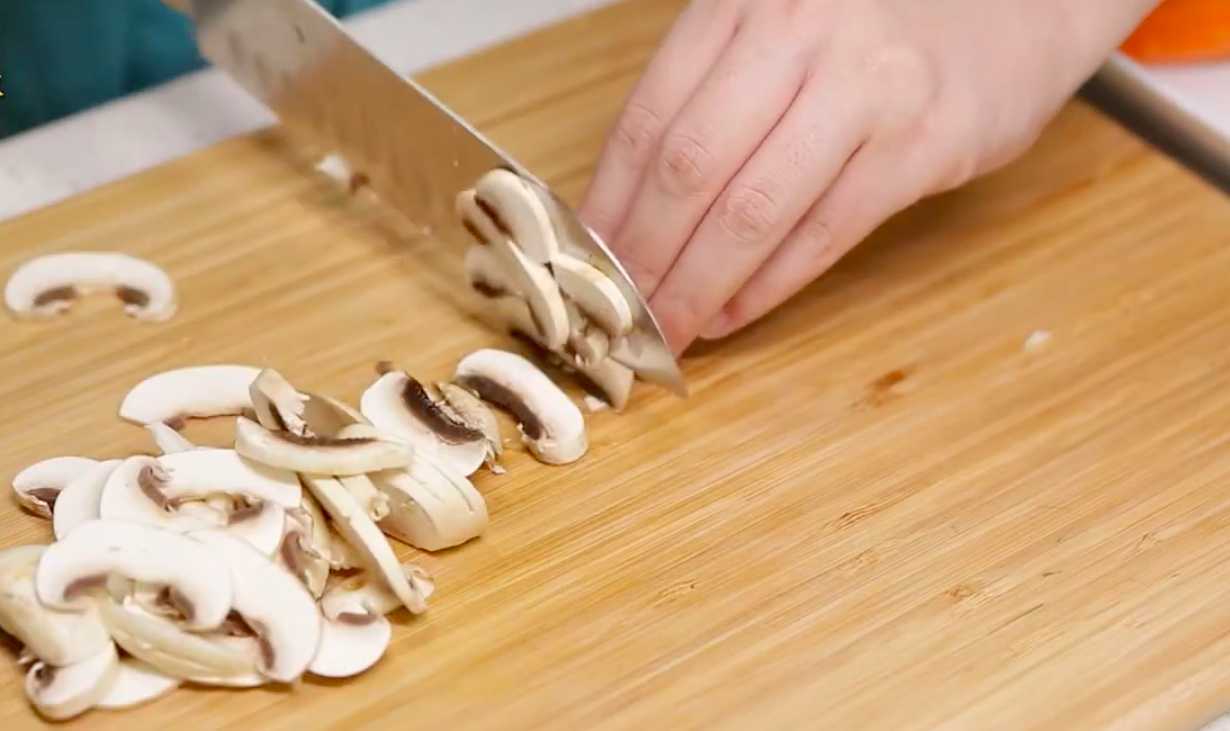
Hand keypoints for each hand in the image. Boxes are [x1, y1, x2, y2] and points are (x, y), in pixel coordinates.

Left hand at [581, 0, 1158, 353]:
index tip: (581, 261)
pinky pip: (824, 232)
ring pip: (751, 210)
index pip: (648, 119)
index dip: (608, 203)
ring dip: (696, 285)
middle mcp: (799, 36)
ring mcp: (866, 90)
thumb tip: (634, 207)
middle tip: (615, 311)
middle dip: (642, 256)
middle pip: (689, 169)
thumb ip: (715, 95)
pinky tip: (733, 312)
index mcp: (744, 3)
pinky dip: (768, 285)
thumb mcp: (784, 24)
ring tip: (666, 327)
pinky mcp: (925, 145)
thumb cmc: (884, 21)